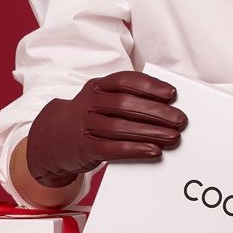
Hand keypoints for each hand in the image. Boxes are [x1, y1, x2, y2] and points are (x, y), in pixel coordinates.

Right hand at [26, 70, 187, 187]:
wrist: (52, 140)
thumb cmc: (88, 118)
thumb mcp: (101, 101)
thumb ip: (126, 99)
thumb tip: (165, 105)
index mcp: (97, 87)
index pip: (125, 81)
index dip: (150, 86)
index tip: (172, 94)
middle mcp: (89, 103)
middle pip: (126, 105)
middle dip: (157, 112)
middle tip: (180, 120)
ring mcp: (84, 125)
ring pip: (121, 127)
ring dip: (151, 132)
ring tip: (172, 137)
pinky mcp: (84, 148)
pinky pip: (112, 148)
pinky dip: (135, 150)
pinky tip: (153, 151)